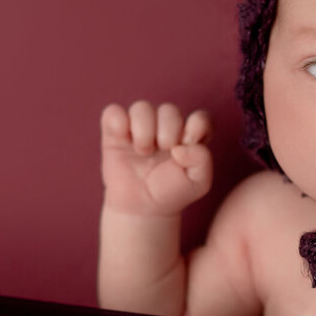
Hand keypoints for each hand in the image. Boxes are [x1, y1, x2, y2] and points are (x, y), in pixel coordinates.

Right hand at [101, 101, 212, 215]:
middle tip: (163, 152)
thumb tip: (181, 146)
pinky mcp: (115, 132)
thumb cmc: (172, 191)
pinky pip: (113, 112)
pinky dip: (119, 123)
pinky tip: (125, 141)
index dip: (196, 127)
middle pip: (169, 110)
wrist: (141, 207)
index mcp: (189, 133)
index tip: (187, 145)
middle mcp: (165, 125)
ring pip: (141, 107)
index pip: (199, 117)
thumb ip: (202, 159)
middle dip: (168, 133)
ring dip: (144, 131)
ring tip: (144, 152)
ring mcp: (140, 126)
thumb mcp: (199, 182)